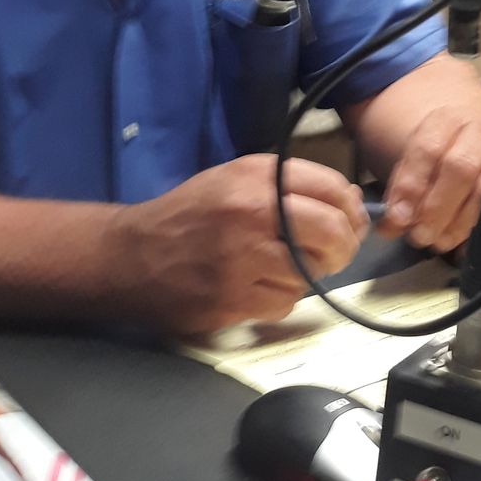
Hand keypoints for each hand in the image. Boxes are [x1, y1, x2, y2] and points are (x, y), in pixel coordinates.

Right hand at [116, 154, 368, 334]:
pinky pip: (284, 303)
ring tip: (282, 269)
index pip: (332, 188)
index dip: (351, 210)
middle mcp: (252, 211)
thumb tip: (351, 202)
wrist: (129, 255)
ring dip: (306, 276)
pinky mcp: (232, 298)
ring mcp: (241, 257)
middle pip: (331, 231)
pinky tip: (257, 288)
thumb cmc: (190, 214)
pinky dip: (279, 299)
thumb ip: (290, 185)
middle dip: (343, 247)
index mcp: (257, 176)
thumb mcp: (236, 179)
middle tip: (334, 255)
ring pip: (310, 272)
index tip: (351, 223)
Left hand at [378, 106, 480, 251]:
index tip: (396, 218)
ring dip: (459, 223)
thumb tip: (392, 226)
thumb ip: (401, 186)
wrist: (470, 132)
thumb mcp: (411, 151)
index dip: (411, 186)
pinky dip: (477, 230)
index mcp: (447, 120)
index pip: (428, 149)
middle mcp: (479, 132)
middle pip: (461, 169)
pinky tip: (460, 246)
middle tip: (420, 235)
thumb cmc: (436, 147)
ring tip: (438, 241)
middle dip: (437, 208)